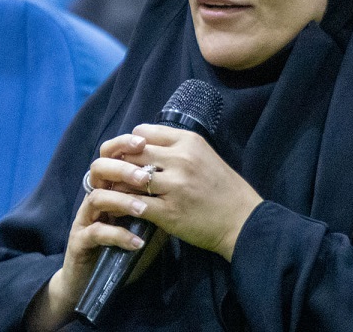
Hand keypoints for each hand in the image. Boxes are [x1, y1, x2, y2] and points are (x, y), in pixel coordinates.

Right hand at [27, 136, 151, 330]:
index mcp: (110, 187)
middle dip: (123, 168)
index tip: (145, 142)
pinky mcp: (81, 242)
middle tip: (145, 176)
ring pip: (96, 198)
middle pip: (100, 168)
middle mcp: (95, 198)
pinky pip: (97, 232)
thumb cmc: (124, 246)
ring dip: (121, 200)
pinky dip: (118, 235)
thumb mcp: (149, 223)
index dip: (125, 144)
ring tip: (143, 209)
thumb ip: (161, 202)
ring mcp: (86, 219)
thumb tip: (187, 185)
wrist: (93, 279)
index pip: (113, 155)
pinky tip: (137, 242)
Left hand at [113, 124, 262, 260]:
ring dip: (117, 185)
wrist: (242, 220)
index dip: (129, 144)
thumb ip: (176, 148)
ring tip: (110, 190)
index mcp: (188, 141)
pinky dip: (123, 206)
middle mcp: (180, 159)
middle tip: (110, 173)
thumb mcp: (204, 155)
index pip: (142, 132)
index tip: (127, 155)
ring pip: (129, 177)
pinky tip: (118, 209)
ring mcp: (174, 186)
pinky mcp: (169, 211)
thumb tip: (144, 144)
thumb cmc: (223, 188)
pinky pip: (134, 204)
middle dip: (118, 163)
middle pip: (132, 153)